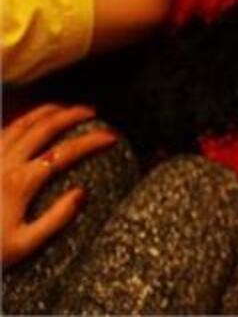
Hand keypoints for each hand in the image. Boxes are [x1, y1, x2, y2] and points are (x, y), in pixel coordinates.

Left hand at [1, 105, 117, 264]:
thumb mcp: (23, 245)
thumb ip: (56, 218)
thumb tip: (82, 192)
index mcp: (20, 183)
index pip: (64, 153)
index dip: (91, 141)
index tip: (111, 136)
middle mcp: (4, 164)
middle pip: (42, 129)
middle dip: (70, 115)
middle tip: (91, 112)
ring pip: (18, 124)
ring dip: (43, 112)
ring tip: (63, 108)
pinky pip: (1, 133)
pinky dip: (19, 121)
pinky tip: (27, 122)